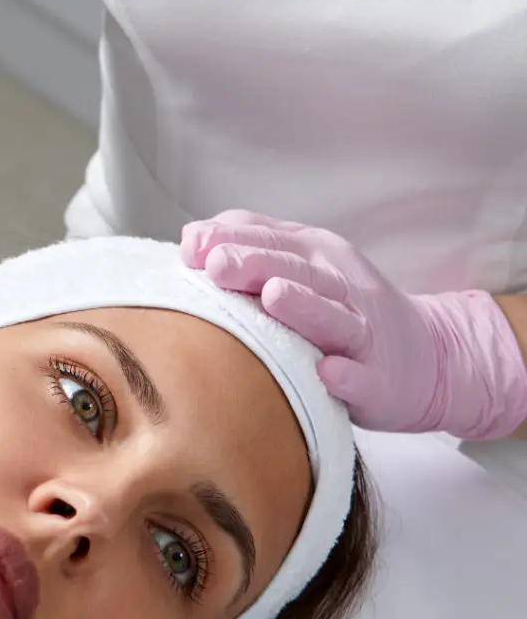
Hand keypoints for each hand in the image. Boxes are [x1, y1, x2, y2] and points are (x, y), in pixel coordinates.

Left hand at [181, 210, 526, 438]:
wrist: (425, 359)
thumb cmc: (342, 311)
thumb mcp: (302, 268)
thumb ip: (251, 247)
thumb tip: (194, 237)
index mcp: (316, 257)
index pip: (270, 239)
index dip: (231, 240)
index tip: (192, 247)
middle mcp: (340, 287)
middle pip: (298, 271)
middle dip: (258, 264)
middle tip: (219, 265)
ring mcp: (362, 334)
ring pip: (332, 317)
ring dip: (304, 306)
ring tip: (273, 296)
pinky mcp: (379, 381)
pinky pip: (362, 378)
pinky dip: (347, 375)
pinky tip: (328, 372)